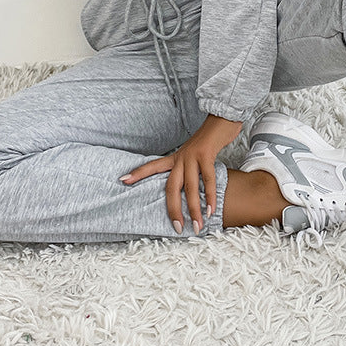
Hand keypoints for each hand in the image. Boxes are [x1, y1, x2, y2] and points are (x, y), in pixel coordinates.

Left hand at [119, 114, 242, 234]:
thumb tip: (192, 185)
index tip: (122, 180)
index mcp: (176, 157)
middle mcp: (181, 157)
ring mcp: (193, 156)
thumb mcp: (195, 152)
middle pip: (171, 186)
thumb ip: (191, 167)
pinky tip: (211, 210)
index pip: (153, 165)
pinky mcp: (206, 154)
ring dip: (194, 209)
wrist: (222, 117)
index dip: (138, 173)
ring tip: (197, 226)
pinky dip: (210, 196)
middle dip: (173, 209)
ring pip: (189, 187)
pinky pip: (207, 179)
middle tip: (176, 228)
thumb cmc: (210, 138)